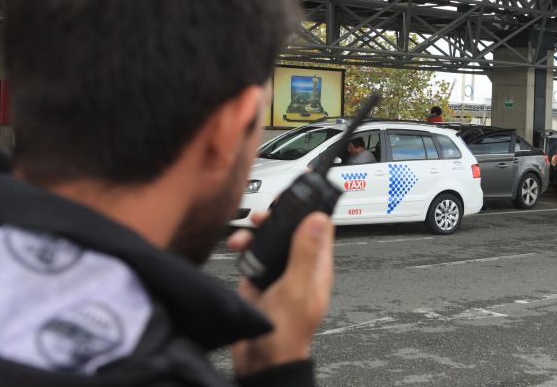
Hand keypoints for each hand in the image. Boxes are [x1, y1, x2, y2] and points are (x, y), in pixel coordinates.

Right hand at [227, 211, 333, 375]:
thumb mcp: (298, 287)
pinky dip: (244, 247)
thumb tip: (318, 219)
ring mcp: (279, 271)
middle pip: (291, 228)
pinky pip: (252, 253)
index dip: (308, 208)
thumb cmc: (287, 333)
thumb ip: (306, 252)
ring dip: (256, 232)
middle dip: (276, 217)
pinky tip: (237, 249)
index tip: (294, 196)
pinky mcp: (260, 278)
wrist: (261, 360)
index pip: (319, 227)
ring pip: (270, 238)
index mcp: (316, 266)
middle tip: (263, 214)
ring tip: (245, 235)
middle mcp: (299, 265)